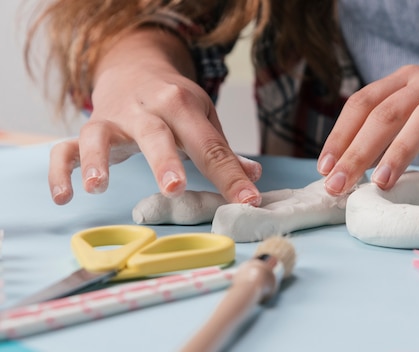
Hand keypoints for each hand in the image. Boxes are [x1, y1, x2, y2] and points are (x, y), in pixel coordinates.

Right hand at [49, 56, 261, 205]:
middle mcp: (147, 108)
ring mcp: (114, 118)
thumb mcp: (203, 118)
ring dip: (98, 158)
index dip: (230, 175)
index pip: (209, 145)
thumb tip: (254, 177)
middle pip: (155, 134)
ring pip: (101, 134)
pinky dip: (61, 170)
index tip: (248, 201)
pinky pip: (67, 147)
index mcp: (182, 105)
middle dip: (164, 160)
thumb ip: (222, 151)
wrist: (135, 69)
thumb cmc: (174, 102)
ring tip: (97, 187)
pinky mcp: (89, 129)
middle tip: (174, 188)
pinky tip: (64, 196)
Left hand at [318, 64, 418, 194]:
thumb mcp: (417, 128)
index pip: (360, 105)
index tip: (324, 169)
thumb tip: (352, 170)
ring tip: (383, 182)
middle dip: (356, 152)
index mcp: (402, 85)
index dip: (339, 136)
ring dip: (400, 147)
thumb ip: (389, 141)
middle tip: (339, 186)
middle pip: (383, 113)